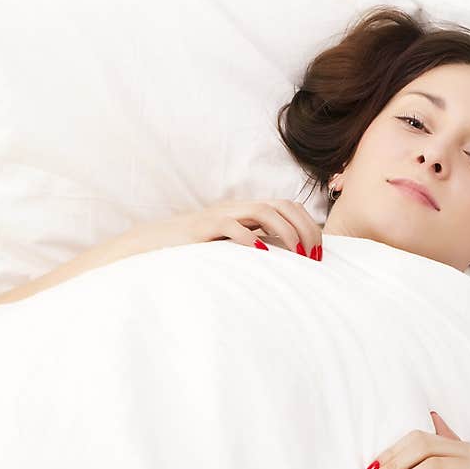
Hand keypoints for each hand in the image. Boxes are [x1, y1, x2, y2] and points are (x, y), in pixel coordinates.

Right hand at [117, 198, 322, 260]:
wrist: (151, 244)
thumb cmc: (195, 250)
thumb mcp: (231, 246)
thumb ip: (255, 245)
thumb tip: (286, 263)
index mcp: (246, 211)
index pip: (289, 207)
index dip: (309, 226)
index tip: (318, 254)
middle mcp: (237, 208)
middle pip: (283, 206)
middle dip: (305, 229)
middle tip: (314, 256)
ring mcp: (221, 215)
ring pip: (263, 210)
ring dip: (286, 231)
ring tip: (296, 254)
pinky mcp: (203, 229)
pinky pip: (230, 226)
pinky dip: (248, 237)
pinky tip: (261, 252)